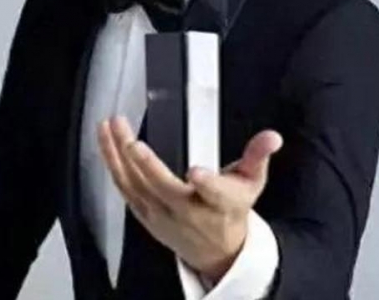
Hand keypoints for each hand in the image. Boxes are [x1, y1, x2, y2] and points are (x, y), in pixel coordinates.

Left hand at [97, 116, 282, 280]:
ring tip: (109, 127)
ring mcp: (162, 215)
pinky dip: (113, 166)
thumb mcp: (251, 182)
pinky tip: (106, 143)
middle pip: (163, 188)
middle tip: (130, 138)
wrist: (216, 250)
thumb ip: (258, 155)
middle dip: (145, 163)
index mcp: (219, 202)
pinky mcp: (146, 214)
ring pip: (136, 186)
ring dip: (118, 156)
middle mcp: (188, 211)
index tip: (196, 171)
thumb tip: (272, 136)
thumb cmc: (231, 209)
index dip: (206, 183)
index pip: (214, 194)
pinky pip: (125, 190)